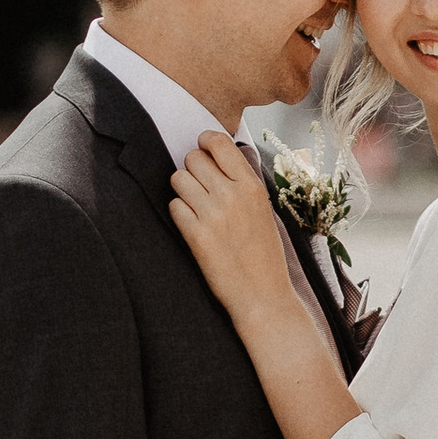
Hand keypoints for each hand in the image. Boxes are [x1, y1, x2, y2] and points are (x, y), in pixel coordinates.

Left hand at [168, 132, 295, 328]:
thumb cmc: (264, 254)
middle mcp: (232, 195)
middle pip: (192, 158)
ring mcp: (213, 214)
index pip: (218, 142)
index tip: (203, 151)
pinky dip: (179, 214)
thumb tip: (214, 158)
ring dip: (182, 190)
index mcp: (252, 186)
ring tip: (196, 207)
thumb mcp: (263, 210)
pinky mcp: (196, 235)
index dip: (205, 142)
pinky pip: (174, 206)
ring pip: (178, 179)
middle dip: (192, 169)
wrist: (263, 295)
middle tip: (199, 187)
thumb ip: (241, 183)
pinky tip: (193, 227)